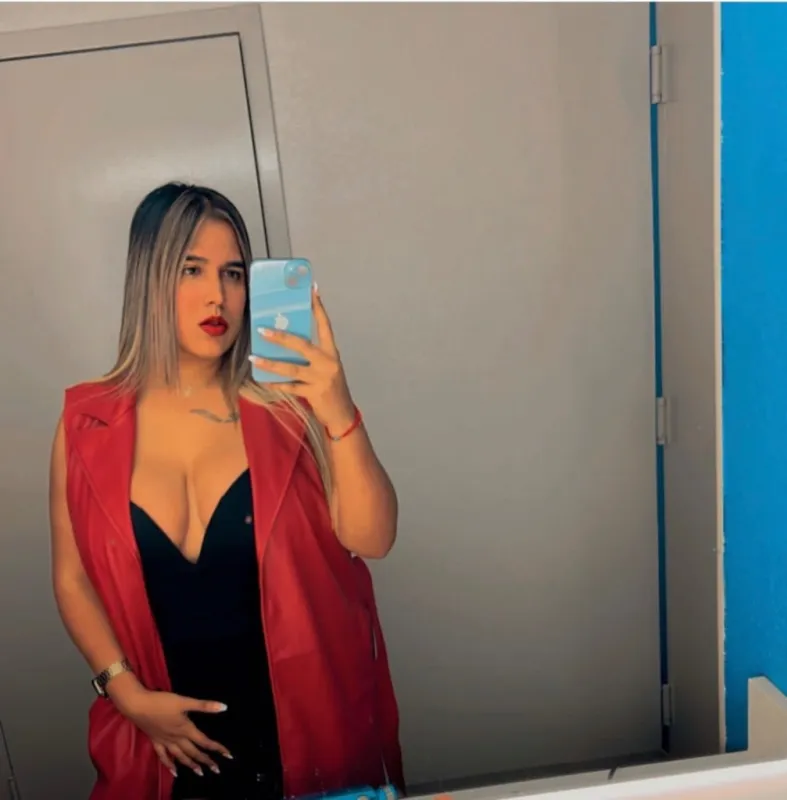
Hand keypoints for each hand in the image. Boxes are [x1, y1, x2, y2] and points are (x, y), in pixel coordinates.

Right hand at [116, 687, 231, 777]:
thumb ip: (204, 706)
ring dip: (190, 764)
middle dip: (206, 761)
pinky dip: (169, 765)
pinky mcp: (155, 741)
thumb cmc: (162, 702)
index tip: (228, 755)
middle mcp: (176, 738)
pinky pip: (163, 756)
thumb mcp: (184, 701)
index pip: (204, 741)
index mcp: (185, 729)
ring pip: (180, 756)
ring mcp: (165, 741)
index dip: (217, 748)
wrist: (138, 705)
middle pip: (193, 752)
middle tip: (216, 770)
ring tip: (200, 773)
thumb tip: (224, 707)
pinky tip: (174, 772)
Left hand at [250, 285, 355, 433]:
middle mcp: (328, 363)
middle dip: (281, 337)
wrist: (341, 414)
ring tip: (253, 357)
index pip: (325, 325)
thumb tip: (286, 341)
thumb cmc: (330, 387)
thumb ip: (311, 355)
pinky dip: (276, 384)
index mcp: (332, 352)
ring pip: (292, 368)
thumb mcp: (326, 367)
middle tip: (263, 330)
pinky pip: (290, 387)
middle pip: (303, 345)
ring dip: (270, 364)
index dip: (318, 308)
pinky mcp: (314, 394)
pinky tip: (263, 380)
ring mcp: (322, 379)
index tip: (312, 290)